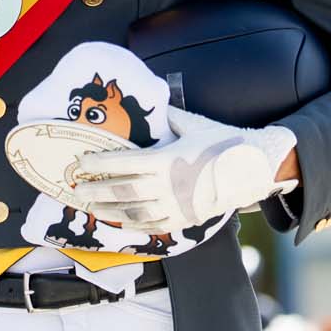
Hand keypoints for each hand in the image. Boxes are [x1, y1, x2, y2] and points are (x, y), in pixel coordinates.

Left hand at [70, 109, 296, 233]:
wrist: (255, 169)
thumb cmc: (224, 143)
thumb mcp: (194, 125)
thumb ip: (169, 117)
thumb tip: (154, 104)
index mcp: (167, 160)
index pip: (123, 162)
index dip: (99, 163)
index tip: (81, 162)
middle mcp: (167, 186)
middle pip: (121, 190)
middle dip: (95, 189)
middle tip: (76, 187)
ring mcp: (175, 206)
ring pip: (132, 211)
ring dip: (108, 209)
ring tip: (90, 205)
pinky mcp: (183, 220)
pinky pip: (150, 226)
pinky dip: (130, 225)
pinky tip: (116, 220)